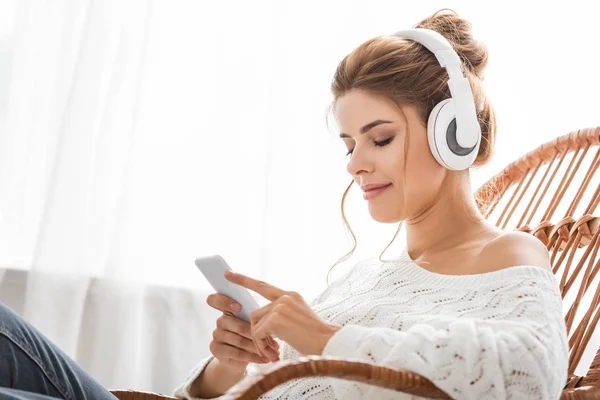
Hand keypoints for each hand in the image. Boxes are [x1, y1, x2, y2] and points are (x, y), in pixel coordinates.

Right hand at [205, 292, 280, 370]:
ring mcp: (216, 335)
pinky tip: (264, 360)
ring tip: (272, 352)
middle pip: (239, 326)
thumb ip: (259, 320)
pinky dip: (253, 357)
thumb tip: (273, 320)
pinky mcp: (216, 349)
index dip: (225, 302)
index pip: (216, 300)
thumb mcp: (255, 326)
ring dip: (258, 348)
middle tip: (274, 342)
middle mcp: (220, 321)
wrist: (238, 359)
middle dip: (258, 335)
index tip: (239, 307)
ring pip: (240, 341)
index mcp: (228, 310)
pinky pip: (237, 353)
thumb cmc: (250, 337)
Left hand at [224, 270, 340, 359]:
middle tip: (267, 350)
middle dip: (256, 333)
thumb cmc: (315, 338)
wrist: (329, 344)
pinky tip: (273, 354)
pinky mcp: (276, 318)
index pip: (262, 285)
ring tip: (272, 354)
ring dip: (260, 341)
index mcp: (291, 295)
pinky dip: (261, 346)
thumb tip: (260, 324)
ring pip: (255, 324)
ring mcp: (280, 306)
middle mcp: (285, 297)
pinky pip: (257, 333)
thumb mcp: (298, 320)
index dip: (244, 280)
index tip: (229, 274)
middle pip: (256, 313)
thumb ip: (280, 316)